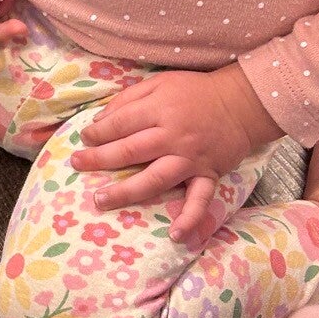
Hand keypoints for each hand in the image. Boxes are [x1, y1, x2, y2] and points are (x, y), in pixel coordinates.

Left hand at [71, 63, 279, 241]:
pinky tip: (175, 235)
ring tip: (101, 200)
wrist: (241, 102)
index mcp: (160, 110)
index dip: (98, 132)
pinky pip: (199, 200)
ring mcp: (190, 159)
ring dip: (126, 192)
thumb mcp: (160, 82)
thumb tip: (100, 121)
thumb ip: (129, 99)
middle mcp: (173, 136)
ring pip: (154, 179)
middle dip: (99, 159)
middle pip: (130, 151)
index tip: (84, 138)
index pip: (120, 123)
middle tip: (77, 164)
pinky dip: (189, 218)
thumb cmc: (196, 91)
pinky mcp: (208, 175)